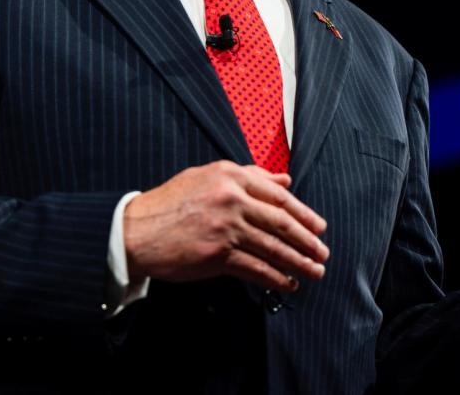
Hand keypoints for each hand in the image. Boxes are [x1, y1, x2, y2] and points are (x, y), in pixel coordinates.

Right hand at [123, 159, 329, 292]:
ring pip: (273, 247)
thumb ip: (248, 176)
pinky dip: (275, 278)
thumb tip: (284, 181)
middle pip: (281, 222)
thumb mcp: (205, 177)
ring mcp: (225, 227)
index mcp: (229, 176)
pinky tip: (286, 284)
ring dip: (298, 262)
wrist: (136, 230)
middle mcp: (230, 198)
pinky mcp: (218, 254)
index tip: (319, 227)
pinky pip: (256, 268)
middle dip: (307, 241)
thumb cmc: (169, 203)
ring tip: (314, 272)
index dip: (303, 214)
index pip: (277, 196)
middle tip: (322, 253)